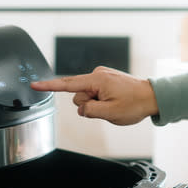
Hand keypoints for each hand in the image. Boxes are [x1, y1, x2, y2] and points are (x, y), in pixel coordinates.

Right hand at [30, 66, 158, 125]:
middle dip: (88, 105)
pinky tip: (113, 101)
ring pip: (86, 96)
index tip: (34, 85)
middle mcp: (97, 74)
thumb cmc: (135, 104)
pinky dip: (100, 101)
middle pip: (78, 95)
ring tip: (113, 104)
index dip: (49, 86)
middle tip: (108, 108)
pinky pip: (94, 94)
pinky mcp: (105, 80)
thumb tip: (81, 107)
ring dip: (95, 104)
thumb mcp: (110, 114)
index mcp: (97, 80)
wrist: (152, 96)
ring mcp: (101, 76)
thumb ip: (89, 111)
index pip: (67, 84)